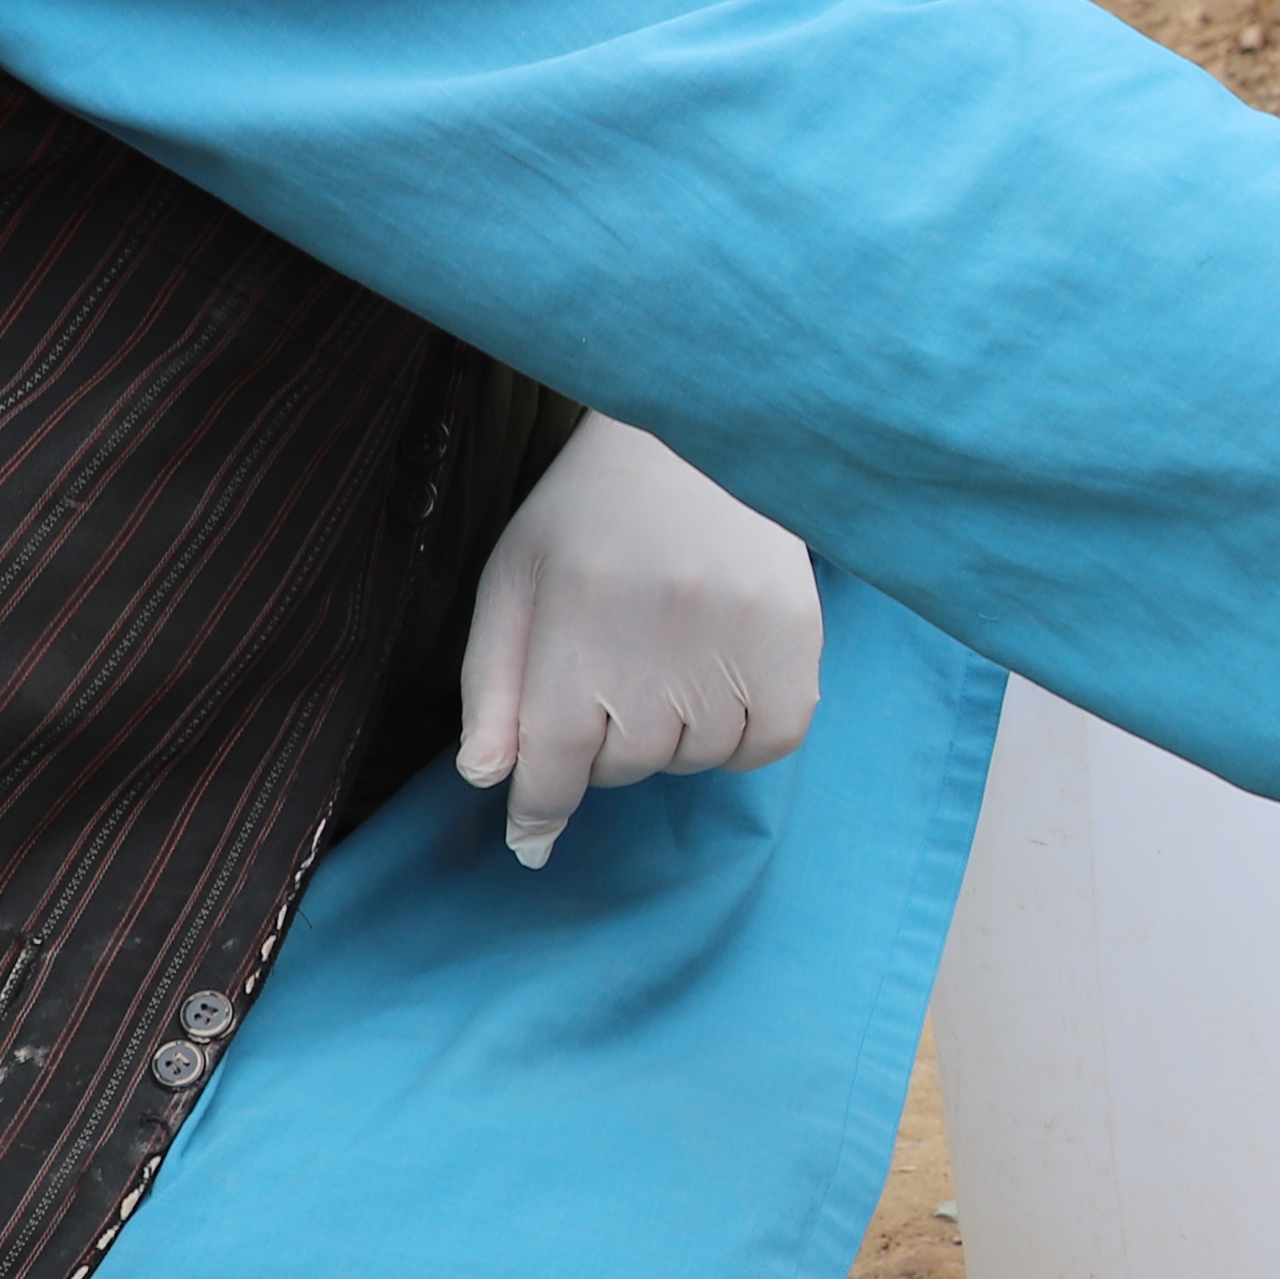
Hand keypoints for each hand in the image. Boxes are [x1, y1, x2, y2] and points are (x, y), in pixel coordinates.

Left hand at [456, 412, 820, 864]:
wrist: (697, 436)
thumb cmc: (589, 515)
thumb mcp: (514, 582)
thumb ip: (490, 684)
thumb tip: (487, 778)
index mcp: (575, 624)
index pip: (554, 760)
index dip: (538, 810)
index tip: (529, 842)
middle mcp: (654, 640)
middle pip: (624, 766)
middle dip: (606, 743)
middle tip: (614, 677)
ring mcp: (730, 641)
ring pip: (693, 760)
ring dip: (673, 737)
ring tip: (669, 667)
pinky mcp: (792, 640)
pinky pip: (766, 744)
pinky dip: (741, 738)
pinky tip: (722, 691)